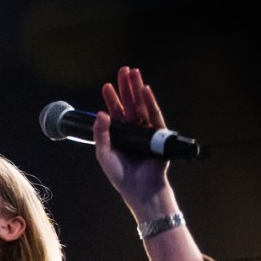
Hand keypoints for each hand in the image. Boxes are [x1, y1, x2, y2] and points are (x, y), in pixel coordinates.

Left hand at [93, 67, 170, 204]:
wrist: (139, 190)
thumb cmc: (121, 175)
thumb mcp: (104, 153)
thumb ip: (101, 134)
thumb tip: (101, 113)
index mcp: (121, 135)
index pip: (116, 113)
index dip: (112, 99)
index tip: (106, 85)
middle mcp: (134, 131)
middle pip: (130, 104)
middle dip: (126, 87)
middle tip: (124, 70)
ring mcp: (147, 132)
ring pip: (142, 106)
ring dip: (138, 89)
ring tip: (134, 73)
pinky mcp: (159, 136)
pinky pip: (155, 116)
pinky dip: (150, 102)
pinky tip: (145, 90)